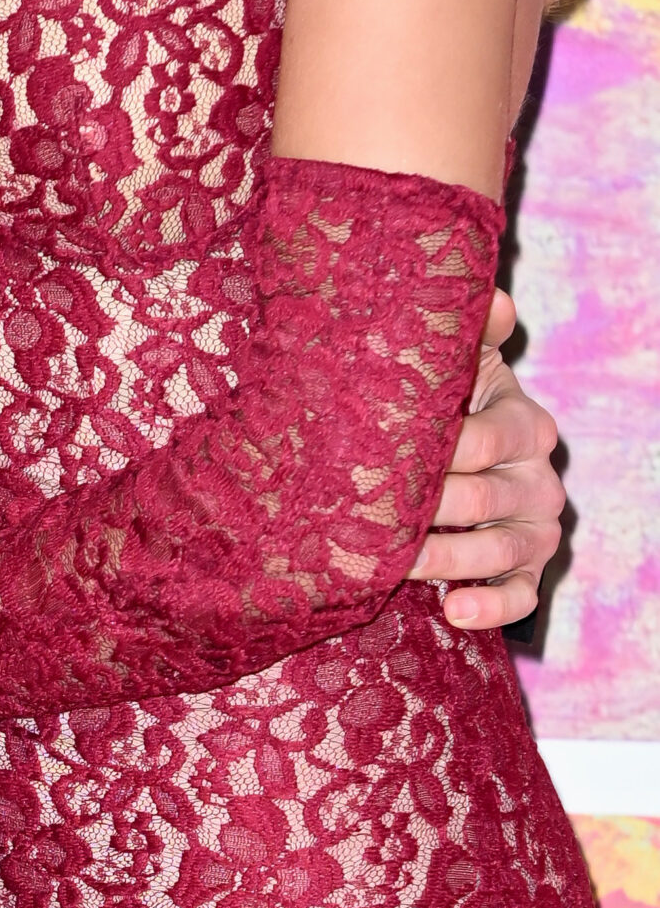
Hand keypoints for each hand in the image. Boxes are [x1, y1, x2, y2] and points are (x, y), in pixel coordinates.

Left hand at [408, 292, 564, 628]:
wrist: (467, 452)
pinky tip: (452, 610)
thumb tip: (491, 296)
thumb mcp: (460, 363)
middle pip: (484, 499)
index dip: (436, 449)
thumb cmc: (450, 402)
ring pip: (496, 551)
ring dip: (444, 560)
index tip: (382, 453)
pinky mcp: (530, 571)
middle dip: (428, 508)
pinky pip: (521, 597)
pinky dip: (489, 608)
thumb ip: (470, 332)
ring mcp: (537, 529)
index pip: (484, 439)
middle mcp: (539, 479)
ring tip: (394, 564)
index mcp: (525, 424)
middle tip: (369, 513)